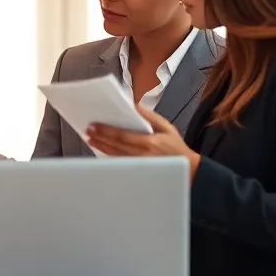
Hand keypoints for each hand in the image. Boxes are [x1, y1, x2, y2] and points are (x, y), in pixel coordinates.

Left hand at [85, 105, 200, 176]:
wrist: (188, 169)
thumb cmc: (176, 146)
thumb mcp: (167, 127)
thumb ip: (150, 116)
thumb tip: (134, 105)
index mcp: (150, 143)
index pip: (123, 136)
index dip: (107, 131)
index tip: (95, 125)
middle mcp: (142, 155)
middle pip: (115, 146)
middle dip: (100, 138)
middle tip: (88, 131)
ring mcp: (139, 165)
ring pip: (115, 155)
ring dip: (101, 147)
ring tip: (90, 139)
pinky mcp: (138, 170)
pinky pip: (119, 162)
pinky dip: (109, 156)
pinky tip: (101, 150)